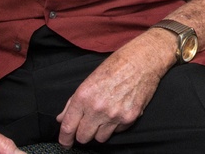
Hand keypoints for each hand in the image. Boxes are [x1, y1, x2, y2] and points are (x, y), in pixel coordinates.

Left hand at [57, 32, 171, 146]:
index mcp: (83, 96)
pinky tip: (119, 111)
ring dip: (100, 131)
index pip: (68, 127)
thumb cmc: (116, 66)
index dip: (64, 138)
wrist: (142, 61)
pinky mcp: (129, 118)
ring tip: (105, 117)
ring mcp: (114, 115)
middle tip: (88, 126)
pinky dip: (116, 125)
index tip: (65, 142)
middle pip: (83, 137)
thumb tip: (62, 118)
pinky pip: (117, 132)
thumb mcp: (90, 80)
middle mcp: (97, 108)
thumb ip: (73, 102)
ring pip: (100, 138)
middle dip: (84, 133)